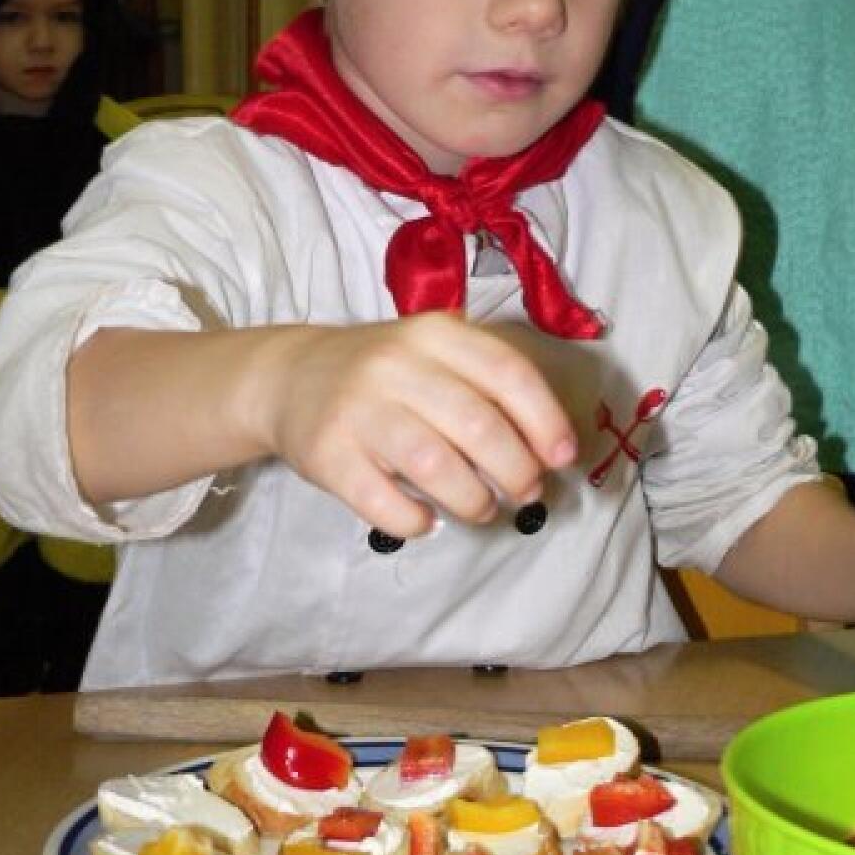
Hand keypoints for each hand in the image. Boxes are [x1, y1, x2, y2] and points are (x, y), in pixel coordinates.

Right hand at [256, 314, 576, 536]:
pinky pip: (381, 500)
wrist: (291, 376)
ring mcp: (357, 408)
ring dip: (472, 499)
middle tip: (526, 492)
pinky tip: (426, 519)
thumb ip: (488, 387)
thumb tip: (549, 451)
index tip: (563, 457)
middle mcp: (395, 364)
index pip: (506, 372)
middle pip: (477, 424)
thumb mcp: (434, 355)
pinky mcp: (326, 453)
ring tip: (482, 508)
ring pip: (434, 464)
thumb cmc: (385, 374)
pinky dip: (415, 520)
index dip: (544, 419)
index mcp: (434, 334)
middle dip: (516, 470)